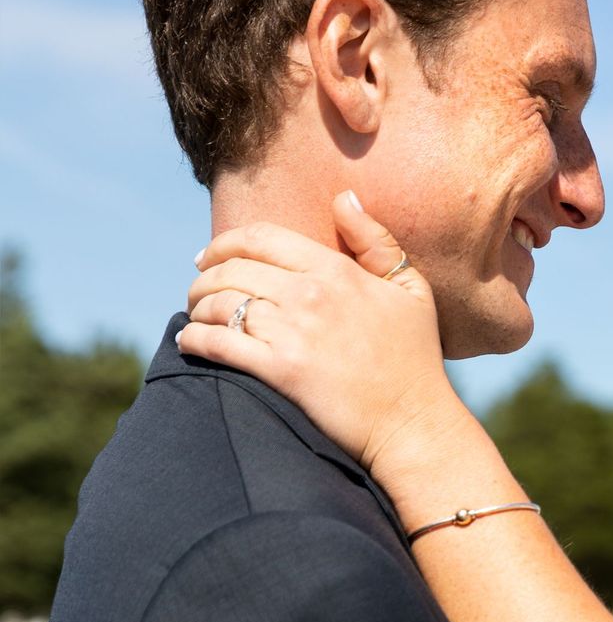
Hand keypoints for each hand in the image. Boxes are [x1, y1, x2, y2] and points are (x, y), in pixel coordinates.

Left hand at [181, 194, 468, 477]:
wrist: (414, 424)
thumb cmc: (415, 360)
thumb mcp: (411, 289)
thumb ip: (376, 241)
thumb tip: (344, 198)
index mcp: (336, 270)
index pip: (261, 238)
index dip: (223, 243)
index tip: (208, 256)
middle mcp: (310, 294)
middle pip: (231, 269)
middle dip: (204, 278)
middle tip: (197, 291)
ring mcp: (294, 333)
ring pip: (220, 304)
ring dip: (197, 308)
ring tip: (195, 316)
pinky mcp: (281, 371)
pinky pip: (219, 343)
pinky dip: (194, 339)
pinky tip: (188, 341)